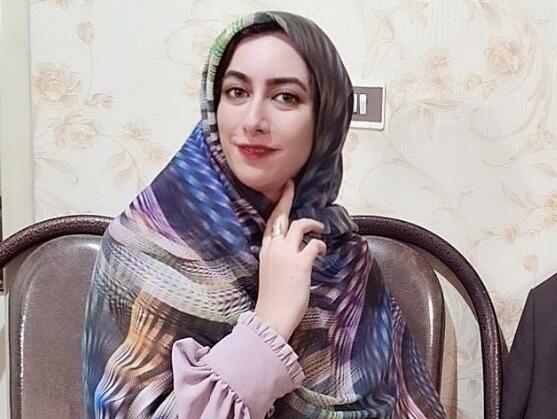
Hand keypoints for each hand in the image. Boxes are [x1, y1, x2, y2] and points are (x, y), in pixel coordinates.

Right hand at [255, 180, 326, 340]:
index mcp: (265, 250)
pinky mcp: (300, 263)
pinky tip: (322, 251)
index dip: (278, 206)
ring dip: (313, 224)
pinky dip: (321, 244)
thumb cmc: (272, 299)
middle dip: (287, 197)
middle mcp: (273, 247)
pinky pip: (315, 244)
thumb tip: (292, 253)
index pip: (270, 222)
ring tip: (320, 228)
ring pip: (300, 225)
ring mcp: (286, 254)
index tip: (283, 191)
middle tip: (291, 186)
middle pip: (281, 215)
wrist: (271, 316)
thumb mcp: (269, 272)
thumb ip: (277, 258)